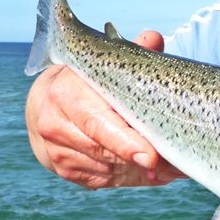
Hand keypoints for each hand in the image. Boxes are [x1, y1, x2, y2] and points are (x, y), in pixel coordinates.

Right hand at [25, 30, 184, 188]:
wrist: (45, 104)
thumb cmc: (86, 82)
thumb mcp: (103, 66)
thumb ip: (130, 54)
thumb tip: (154, 38)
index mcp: (64, 92)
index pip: (98, 122)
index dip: (126, 140)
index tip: (151, 156)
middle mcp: (53, 123)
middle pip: (103, 150)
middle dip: (140, 159)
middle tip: (173, 165)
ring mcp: (55, 151)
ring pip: (107, 169)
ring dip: (140, 172)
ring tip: (171, 168)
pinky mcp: (64, 171)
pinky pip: (105, 180)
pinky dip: (131, 178)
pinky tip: (150, 173)